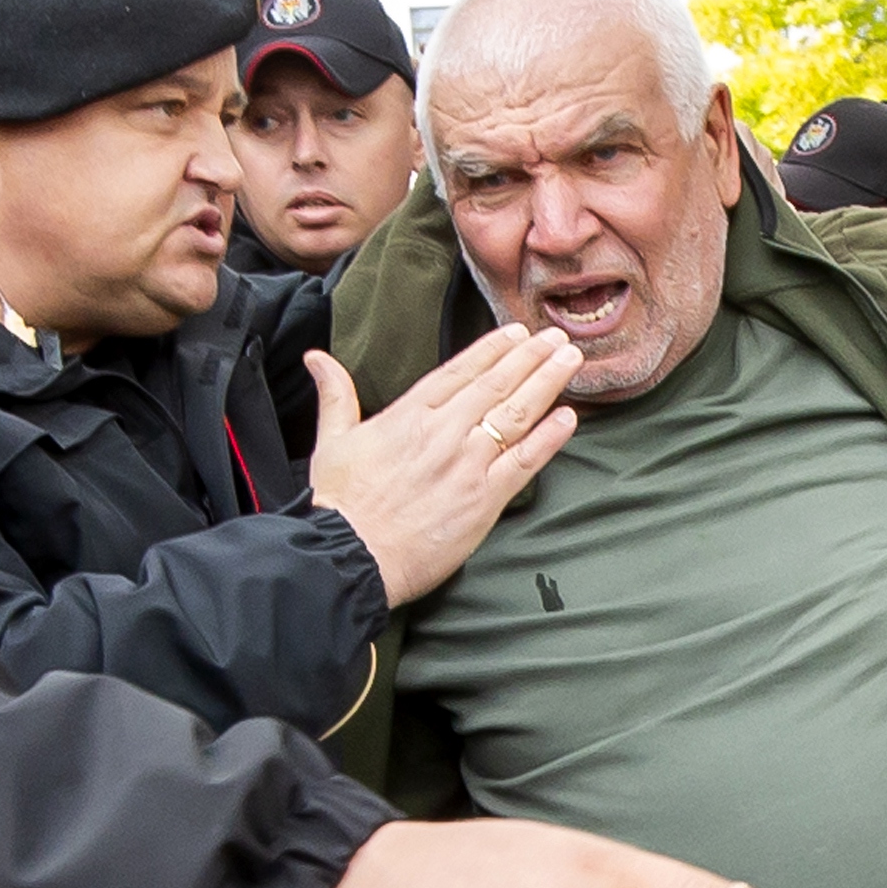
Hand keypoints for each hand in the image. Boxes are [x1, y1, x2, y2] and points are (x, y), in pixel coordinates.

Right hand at [303, 334, 577, 603]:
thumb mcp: (331, 441)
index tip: (516, 332)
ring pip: (516, 413)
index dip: (492, 349)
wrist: (350, 554)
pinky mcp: (484, 498)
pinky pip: (525, 460)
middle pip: (496, 384)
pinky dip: (549, 437)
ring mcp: (467, 463)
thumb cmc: (339, 504)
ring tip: (570, 359)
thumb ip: (335, 395)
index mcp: (409, 415)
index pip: (460, 371)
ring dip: (547, 382)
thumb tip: (317, 358)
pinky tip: (569, 417)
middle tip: (556, 337)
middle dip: (530, 356)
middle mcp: (443, 431)